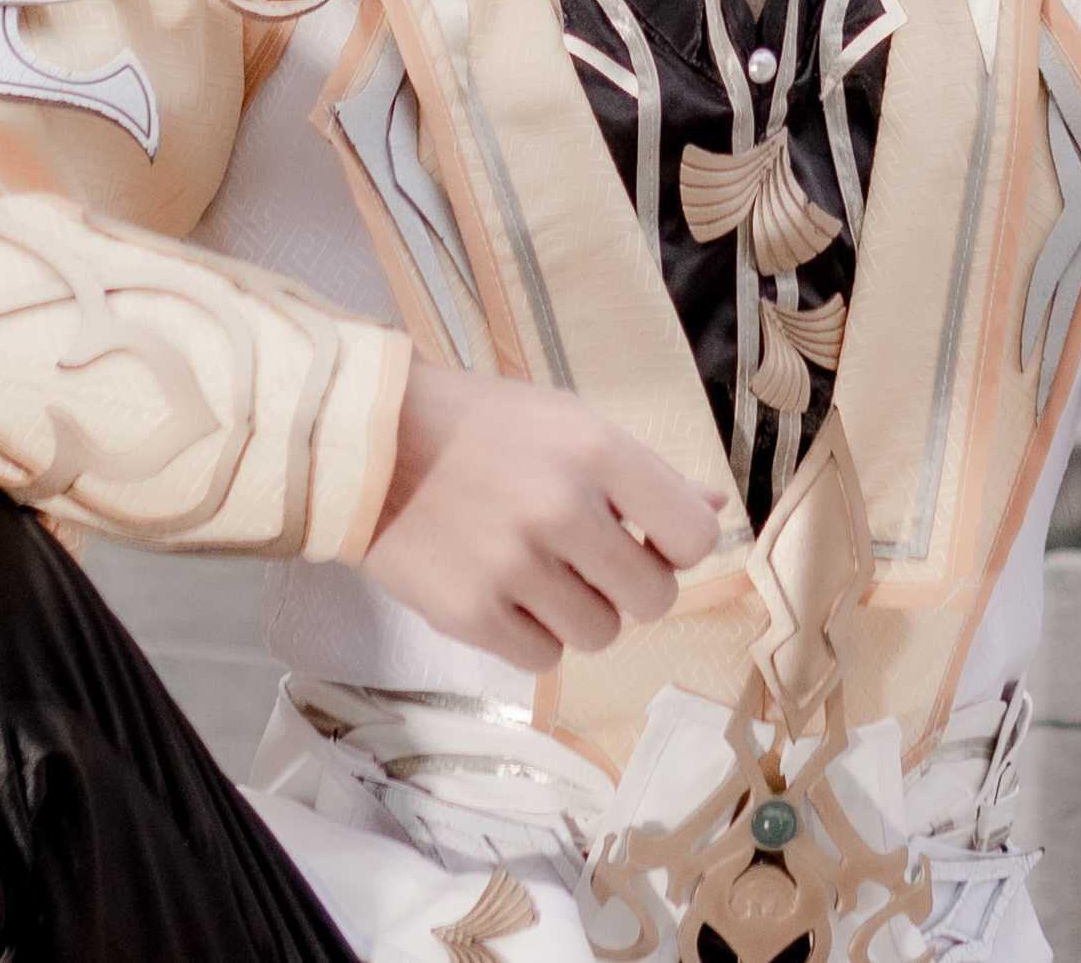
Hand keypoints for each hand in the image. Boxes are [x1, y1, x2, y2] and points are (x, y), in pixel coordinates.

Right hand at [354, 361, 722, 672]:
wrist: (366, 444)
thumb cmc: (478, 426)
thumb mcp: (566, 421)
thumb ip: (643, 472)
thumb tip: (714, 513)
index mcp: (595, 451)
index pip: (691, 537)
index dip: (676, 546)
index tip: (647, 539)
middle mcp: (561, 510)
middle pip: (651, 599)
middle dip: (628, 586)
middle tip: (589, 561)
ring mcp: (513, 568)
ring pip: (599, 635)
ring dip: (578, 613)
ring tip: (539, 574)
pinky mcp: (470, 615)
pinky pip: (542, 659)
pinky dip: (530, 636)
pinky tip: (503, 593)